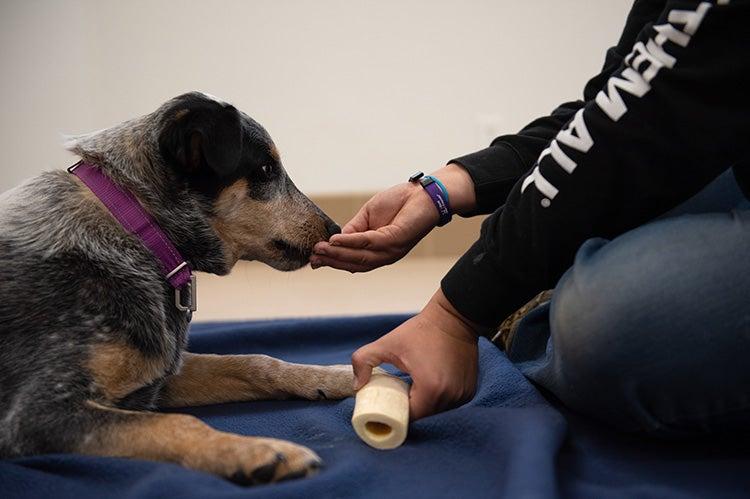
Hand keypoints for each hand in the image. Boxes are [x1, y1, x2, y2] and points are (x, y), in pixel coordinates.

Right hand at [310, 164, 476, 272]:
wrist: (423, 193)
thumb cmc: (399, 202)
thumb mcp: (368, 217)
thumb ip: (353, 230)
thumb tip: (333, 240)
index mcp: (379, 251)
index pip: (353, 261)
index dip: (332, 261)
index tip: (313, 260)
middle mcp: (385, 255)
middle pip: (354, 263)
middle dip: (331, 260)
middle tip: (312, 258)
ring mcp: (391, 250)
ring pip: (359, 257)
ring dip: (337, 254)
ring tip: (319, 250)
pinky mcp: (396, 240)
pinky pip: (368, 243)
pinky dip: (350, 242)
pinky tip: (335, 239)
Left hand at [351, 289, 486, 419]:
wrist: (454, 318)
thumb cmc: (422, 330)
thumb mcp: (388, 343)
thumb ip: (363, 361)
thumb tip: (357, 386)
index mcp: (431, 388)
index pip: (410, 416)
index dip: (396, 414)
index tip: (388, 405)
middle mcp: (450, 396)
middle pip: (425, 416)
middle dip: (410, 410)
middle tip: (397, 398)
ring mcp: (463, 394)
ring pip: (438, 412)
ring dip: (424, 406)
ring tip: (412, 392)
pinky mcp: (469, 390)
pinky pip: (449, 404)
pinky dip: (438, 400)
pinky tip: (428, 388)